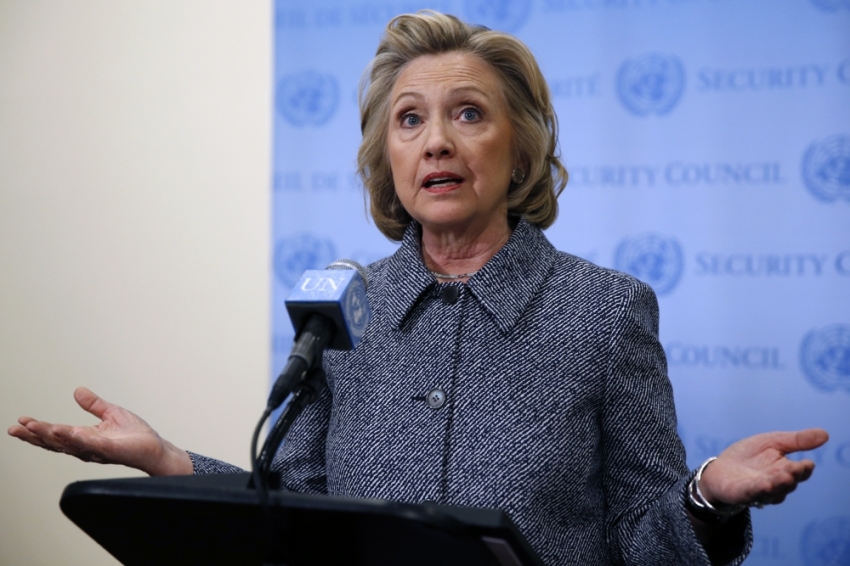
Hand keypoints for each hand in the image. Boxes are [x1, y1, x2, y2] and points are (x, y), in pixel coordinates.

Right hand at [7, 387, 192, 475]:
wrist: (155, 448)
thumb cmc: (136, 436)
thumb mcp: (111, 413)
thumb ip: (93, 405)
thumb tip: (77, 391)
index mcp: (85, 437)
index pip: (56, 433)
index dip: (38, 428)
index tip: (22, 421)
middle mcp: (86, 446)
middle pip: (55, 442)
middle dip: (34, 436)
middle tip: (15, 429)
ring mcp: (97, 449)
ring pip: (68, 444)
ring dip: (50, 436)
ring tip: (33, 428)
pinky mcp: (110, 449)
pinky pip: (90, 444)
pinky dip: (76, 438)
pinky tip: (64, 431)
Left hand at [698, 428, 828, 507]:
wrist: (720, 468)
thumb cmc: (749, 455)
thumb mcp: (772, 442)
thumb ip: (796, 441)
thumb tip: (825, 434)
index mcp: (785, 470)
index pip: (799, 472)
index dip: (803, 470)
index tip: (807, 464)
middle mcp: (776, 483)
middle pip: (788, 483)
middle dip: (791, 476)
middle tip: (795, 469)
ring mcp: (760, 491)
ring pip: (773, 491)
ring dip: (778, 484)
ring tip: (783, 477)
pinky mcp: (742, 494)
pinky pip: (752, 493)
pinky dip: (758, 490)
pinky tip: (764, 484)